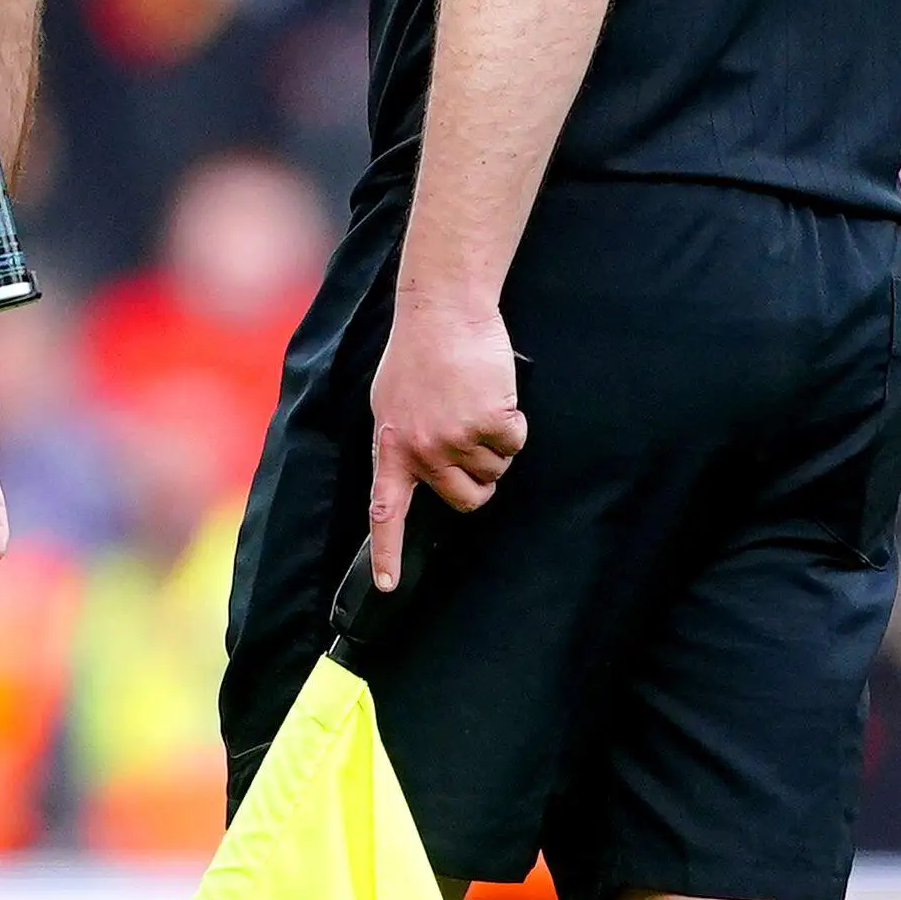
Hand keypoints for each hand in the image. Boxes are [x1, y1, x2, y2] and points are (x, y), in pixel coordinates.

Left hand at [367, 296, 524, 589]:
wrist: (441, 312)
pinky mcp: (487, 425)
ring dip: (494, 443)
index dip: (388, 552)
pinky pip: (514, 443)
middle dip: (478, 480)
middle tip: (472, 438)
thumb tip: (415, 474)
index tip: (388, 587)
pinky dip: (513, 421)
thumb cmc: (418, 353)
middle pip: (464, 499)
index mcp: (392, 446)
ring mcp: (453, 440)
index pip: (385, 511)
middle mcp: (420, 451)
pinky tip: (492, 393)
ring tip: (473, 401)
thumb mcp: (392, 403)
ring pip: (494, 470)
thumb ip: (404, 442)